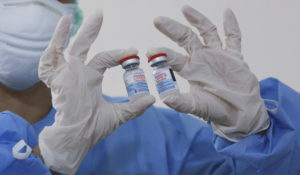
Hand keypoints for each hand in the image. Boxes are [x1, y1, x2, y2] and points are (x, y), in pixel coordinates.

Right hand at [38, 12, 154, 173]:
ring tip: (70, 16)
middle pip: (84, 46)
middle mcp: (78, 72)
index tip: (134, 52)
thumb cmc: (93, 127)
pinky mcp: (56, 79)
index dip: (119, 55)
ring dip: (69, 33)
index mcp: (91, 78)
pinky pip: (50, 59)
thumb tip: (153, 99)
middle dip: (91, 30)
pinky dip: (54, 43)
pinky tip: (61, 26)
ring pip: (67, 48)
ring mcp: (66, 74)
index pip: (105, 59)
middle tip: (100, 13)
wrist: (77, 139)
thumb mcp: (118, 115)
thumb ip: (134, 107)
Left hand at [147, 5, 268, 141]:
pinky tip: (227, 12)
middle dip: (172, 29)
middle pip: (185, 38)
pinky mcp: (234, 56)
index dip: (162, 54)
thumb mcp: (198, 107)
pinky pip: (233, 38)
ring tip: (185, 9)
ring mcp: (217, 55)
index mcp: (190, 70)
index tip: (150, 50)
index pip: (173, 58)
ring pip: (207, 32)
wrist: (239, 114)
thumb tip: (165, 99)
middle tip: (157, 20)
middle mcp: (201, 59)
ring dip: (198, 20)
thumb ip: (182, 103)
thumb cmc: (216, 111)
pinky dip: (231, 26)